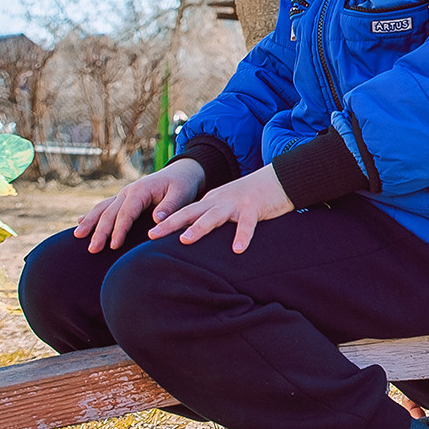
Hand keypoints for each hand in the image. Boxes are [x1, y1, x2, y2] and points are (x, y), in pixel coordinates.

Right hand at [75, 158, 205, 251]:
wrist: (182, 172)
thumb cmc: (183, 184)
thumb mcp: (182, 194)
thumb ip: (170, 207)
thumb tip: (157, 221)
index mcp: (140, 190)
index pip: (126, 213)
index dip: (119, 230)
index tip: (114, 246)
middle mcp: (127, 192)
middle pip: (110, 213)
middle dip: (100, 231)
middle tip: (92, 249)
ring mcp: (123, 194)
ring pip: (102, 209)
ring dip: (90, 223)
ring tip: (78, 237)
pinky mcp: (124, 199)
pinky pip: (105, 207)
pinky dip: (92, 215)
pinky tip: (80, 223)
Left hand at [148, 164, 294, 253]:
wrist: (280, 178)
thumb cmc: (254, 197)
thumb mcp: (229, 206)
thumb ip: (215, 219)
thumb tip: (198, 238)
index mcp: (211, 202)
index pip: (185, 212)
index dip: (167, 223)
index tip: (148, 234)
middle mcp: (219, 201)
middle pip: (191, 212)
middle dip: (170, 223)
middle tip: (151, 235)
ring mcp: (236, 204)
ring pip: (214, 216)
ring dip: (199, 228)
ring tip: (184, 240)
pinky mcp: (255, 208)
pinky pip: (247, 224)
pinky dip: (242, 236)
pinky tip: (238, 250)